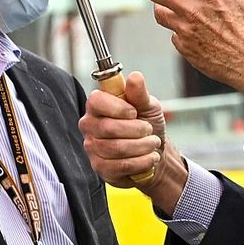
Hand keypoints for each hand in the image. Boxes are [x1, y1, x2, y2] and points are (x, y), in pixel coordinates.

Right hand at [80, 72, 187, 212]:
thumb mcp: (148, 105)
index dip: (118, 108)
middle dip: (137, 130)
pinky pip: (119, 166)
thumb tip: (135, 77)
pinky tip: (148, 158)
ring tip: (152, 143)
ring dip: (142, 147)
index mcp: (98, 105)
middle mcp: (90, 125)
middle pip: (108, 128)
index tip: (135, 112)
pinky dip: (141, 162)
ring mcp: (92, 148)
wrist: (153, 151)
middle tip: (149, 130)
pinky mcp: (99, 167)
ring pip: (116, 148)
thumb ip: (140, 92)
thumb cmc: (146, 124)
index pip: (96, 101)